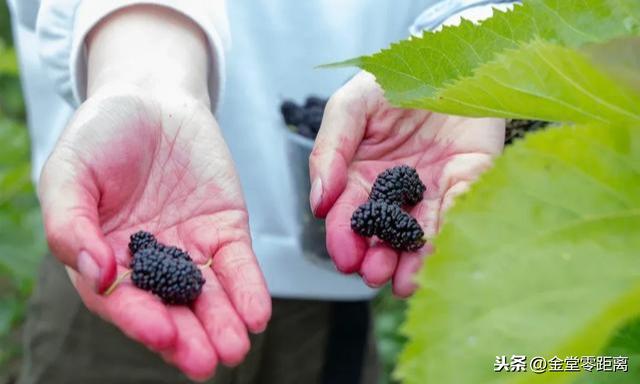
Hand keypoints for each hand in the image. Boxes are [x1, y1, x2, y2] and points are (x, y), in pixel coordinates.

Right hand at [38, 6, 270, 380]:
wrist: (153, 98)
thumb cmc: (102, 134)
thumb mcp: (70, 171)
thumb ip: (70, 221)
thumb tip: (94, 270)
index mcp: (103, 257)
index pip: (120, 299)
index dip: (139, 318)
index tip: (162, 333)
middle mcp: (148, 263)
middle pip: (168, 308)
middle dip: (189, 337)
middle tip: (207, 361)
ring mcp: (189, 248)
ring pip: (207, 295)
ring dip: (223, 323)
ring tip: (236, 348)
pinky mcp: (225, 230)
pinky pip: (237, 264)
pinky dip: (248, 288)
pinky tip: (258, 313)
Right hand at [309, 71, 504, 296]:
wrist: (445, 56)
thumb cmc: (392, 81)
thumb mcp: (350, 107)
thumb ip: (329, 149)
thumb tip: (318, 201)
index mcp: (363, 176)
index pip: (349, 214)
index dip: (344, 237)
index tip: (345, 256)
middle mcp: (396, 191)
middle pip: (384, 233)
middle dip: (378, 256)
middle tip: (374, 273)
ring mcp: (433, 188)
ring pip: (421, 232)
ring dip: (411, 260)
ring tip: (403, 281)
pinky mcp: (468, 178)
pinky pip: (461, 206)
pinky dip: (452, 228)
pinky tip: (440, 250)